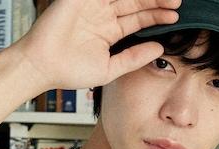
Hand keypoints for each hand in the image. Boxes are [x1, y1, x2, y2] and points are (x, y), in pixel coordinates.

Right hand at [13, 0, 181, 92]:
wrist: (42, 65)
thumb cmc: (69, 71)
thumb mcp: (110, 69)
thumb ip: (133, 59)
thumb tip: (159, 50)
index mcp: (109, 31)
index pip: (138, 18)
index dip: (156, 16)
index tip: (175, 16)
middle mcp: (102, 14)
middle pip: (135, 1)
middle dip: (156, 0)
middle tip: (176, 0)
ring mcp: (92, 3)